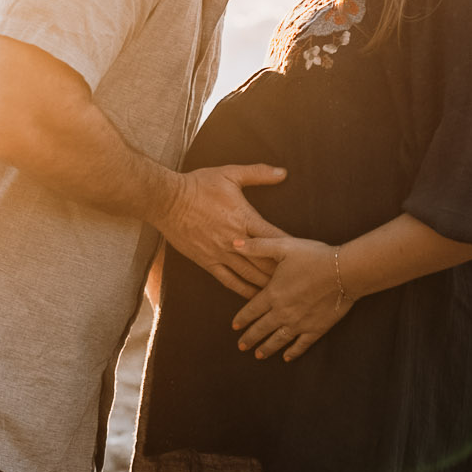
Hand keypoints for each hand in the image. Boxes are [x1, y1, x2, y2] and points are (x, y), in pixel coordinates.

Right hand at [156, 164, 287, 297]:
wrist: (167, 201)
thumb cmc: (199, 185)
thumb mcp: (230, 173)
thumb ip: (258, 173)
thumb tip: (283, 172)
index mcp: (245, 219)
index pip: (275, 238)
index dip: (291, 248)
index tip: (305, 256)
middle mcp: (236, 240)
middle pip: (266, 262)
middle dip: (283, 272)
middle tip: (299, 281)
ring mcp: (221, 253)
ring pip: (250, 275)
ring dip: (266, 284)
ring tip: (283, 293)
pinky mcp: (208, 262)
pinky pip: (229, 281)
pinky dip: (244, 290)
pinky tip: (254, 298)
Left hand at [230, 235, 350, 360]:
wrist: (344, 271)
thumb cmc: (314, 256)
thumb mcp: (283, 246)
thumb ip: (257, 246)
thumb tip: (234, 243)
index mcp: (272, 294)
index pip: (251, 311)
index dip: (241, 319)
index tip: (234, 327)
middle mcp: (283, 312)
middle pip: (261, 329)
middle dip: (250, 338)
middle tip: (241, 346)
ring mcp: (299, 323)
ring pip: (278, 340)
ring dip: (267, 349)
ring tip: (258, 355)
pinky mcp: (316, 329)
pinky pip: (301, 345)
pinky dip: (293, 352)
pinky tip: (287, 358)